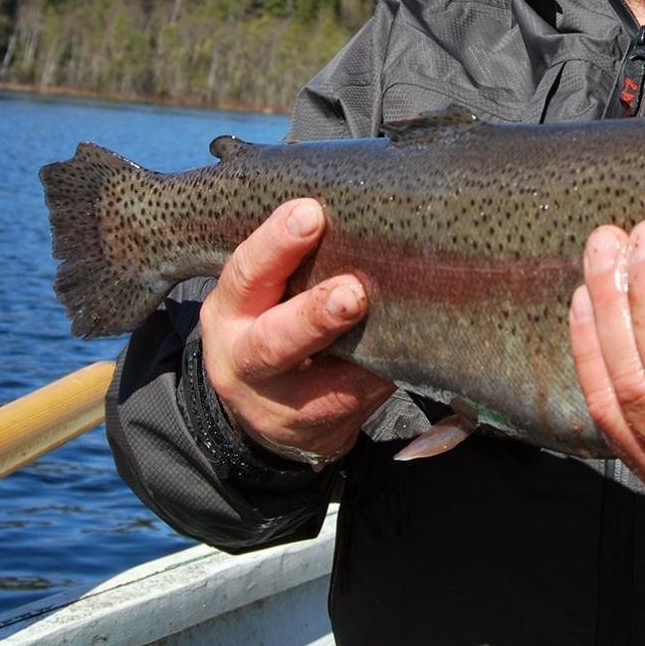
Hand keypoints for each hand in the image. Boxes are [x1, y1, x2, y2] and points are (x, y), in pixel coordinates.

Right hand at [200, 197, 394, 464]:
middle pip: (274, 342)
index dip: (276, 244)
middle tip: (354, 293)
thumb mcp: (262, 293)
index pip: (246, 273)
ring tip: (396, 336)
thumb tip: (363, 213)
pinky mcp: (316, 433)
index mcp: (231, 310)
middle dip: (314, 316)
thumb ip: (293, 263)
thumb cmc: (273, 320)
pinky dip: (386, 379)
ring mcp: (280, 405)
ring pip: (320, 389)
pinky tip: (413, 356)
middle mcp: (244, 360)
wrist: (262, 409)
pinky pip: (359, 405)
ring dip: (362, 360)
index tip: (311, 214)